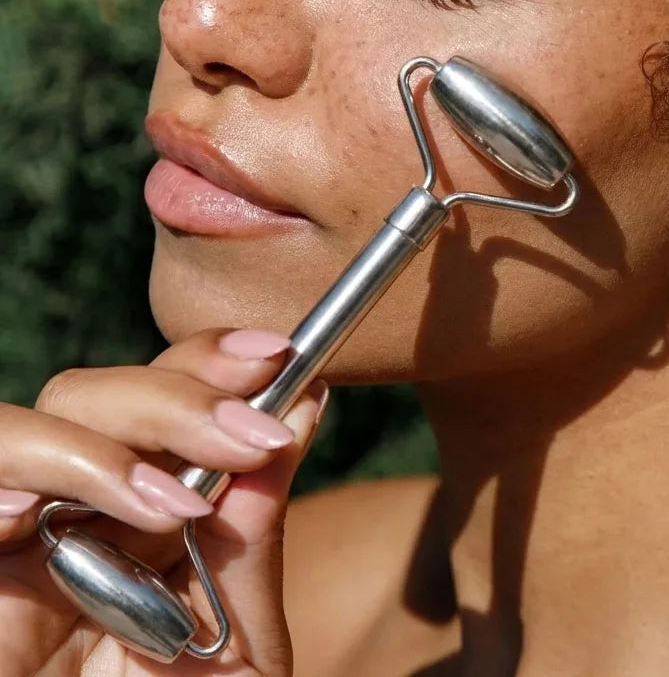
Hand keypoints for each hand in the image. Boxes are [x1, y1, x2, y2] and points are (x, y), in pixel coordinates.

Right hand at [0, 328, 327, 675]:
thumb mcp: (237, 645)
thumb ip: (256, 533)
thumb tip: (304, 407)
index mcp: (148, 515)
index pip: (167, 395)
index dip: (211, 360)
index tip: (280, 357)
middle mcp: (77, 516)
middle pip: (99, 393)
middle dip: (179, 397)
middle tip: (251, 435)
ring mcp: (13, 543)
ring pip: (25, 426)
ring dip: (102, 449)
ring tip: (172, 508)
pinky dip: (4, 485)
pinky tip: (29, 519)